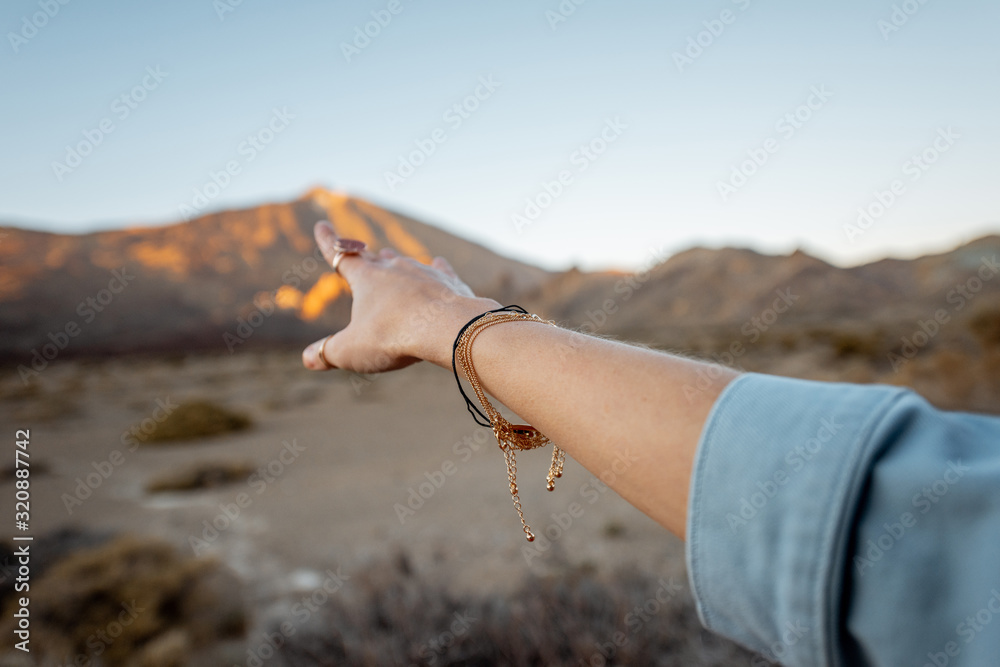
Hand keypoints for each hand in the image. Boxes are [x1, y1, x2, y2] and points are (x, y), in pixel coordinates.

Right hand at [302, 221, 499, 372]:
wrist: (446, 328)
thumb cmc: (393, 337)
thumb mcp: (351, 351)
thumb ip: (328, 353)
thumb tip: (307, 358)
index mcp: (366, 278)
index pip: (340, 256)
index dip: (327, 242)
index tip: (321, 225)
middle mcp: (394, 268)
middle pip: (374, 260)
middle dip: (365, 259)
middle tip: (361, 253)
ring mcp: (423, 272)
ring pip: (405, 263)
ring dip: (396, 263)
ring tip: (390, 256)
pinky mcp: (448, 282)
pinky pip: (440, 271)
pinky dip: (436, 268)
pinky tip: (438, 263)